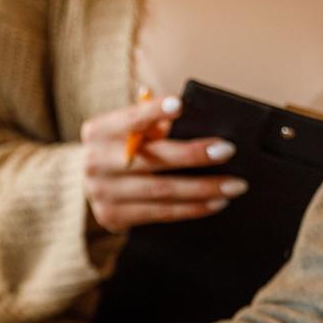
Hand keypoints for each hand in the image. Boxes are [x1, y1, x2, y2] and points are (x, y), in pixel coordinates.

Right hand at [83, 93, 248, 232]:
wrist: (90, 184)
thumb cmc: (122, 149)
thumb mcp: (129, 131)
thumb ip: (153, 125)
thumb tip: (198, 122)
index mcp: (99, 132)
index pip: (130, 119)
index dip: (154, 112)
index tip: (180, 105)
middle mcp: (95, 162)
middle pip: (152, 159)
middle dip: (193, 154)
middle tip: (227, 150)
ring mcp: (102, 193)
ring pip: (162, 190)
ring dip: (203, 188)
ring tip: (233, 185)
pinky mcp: (112, 217)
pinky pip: (161, 213)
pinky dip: (192, 208)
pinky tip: (216, 202)